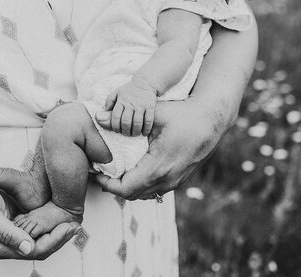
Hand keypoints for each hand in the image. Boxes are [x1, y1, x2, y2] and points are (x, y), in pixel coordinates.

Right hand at [0, 178, 80, 259]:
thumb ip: (7, 233)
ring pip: (37, 240)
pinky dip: (45, 226)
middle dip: (58, 239)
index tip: (68, 229)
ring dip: (54, 233)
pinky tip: (55, 219)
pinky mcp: (10, 225)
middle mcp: (6, 245)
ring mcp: (8, 236)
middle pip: (39, 249)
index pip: (34, 251)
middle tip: (75, 226)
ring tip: (70, 223)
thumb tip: (28, 248)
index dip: (53, 241)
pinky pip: (31, 230)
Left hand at [93, 99, 225, 199]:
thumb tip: (98, 117)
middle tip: (101, 172)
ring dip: (127, 186)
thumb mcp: (154, 113)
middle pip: (132, 195)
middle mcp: (168, 179)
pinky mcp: (180, 179)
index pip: (125, 188)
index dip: (107, 184)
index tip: (96, 172)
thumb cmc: (184, 114)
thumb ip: (123, 118)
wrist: (213, 119)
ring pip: (144, 194)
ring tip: (113, 171)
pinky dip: (140, 185)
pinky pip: (155, 190)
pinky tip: (131, 170)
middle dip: (114, 186)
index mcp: (159, 167)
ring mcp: (176, 181)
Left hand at [103, 77, 157, 136]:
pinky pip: (149, 120)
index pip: (115, 116)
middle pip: (126, 121)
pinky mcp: (150, 107)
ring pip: (137, 122)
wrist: (145, 83)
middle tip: (125, 134)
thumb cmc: (129, 90)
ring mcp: (141, 106)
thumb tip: (104, 111)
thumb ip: (109, 101)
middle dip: (125, 131)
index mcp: (121, 101)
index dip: (115, 126)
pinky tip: (144, 133)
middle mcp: (130, 104)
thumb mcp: (116, 92)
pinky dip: (146, 129)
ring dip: (135, 131)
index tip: (116, 130)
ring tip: (134, 134)